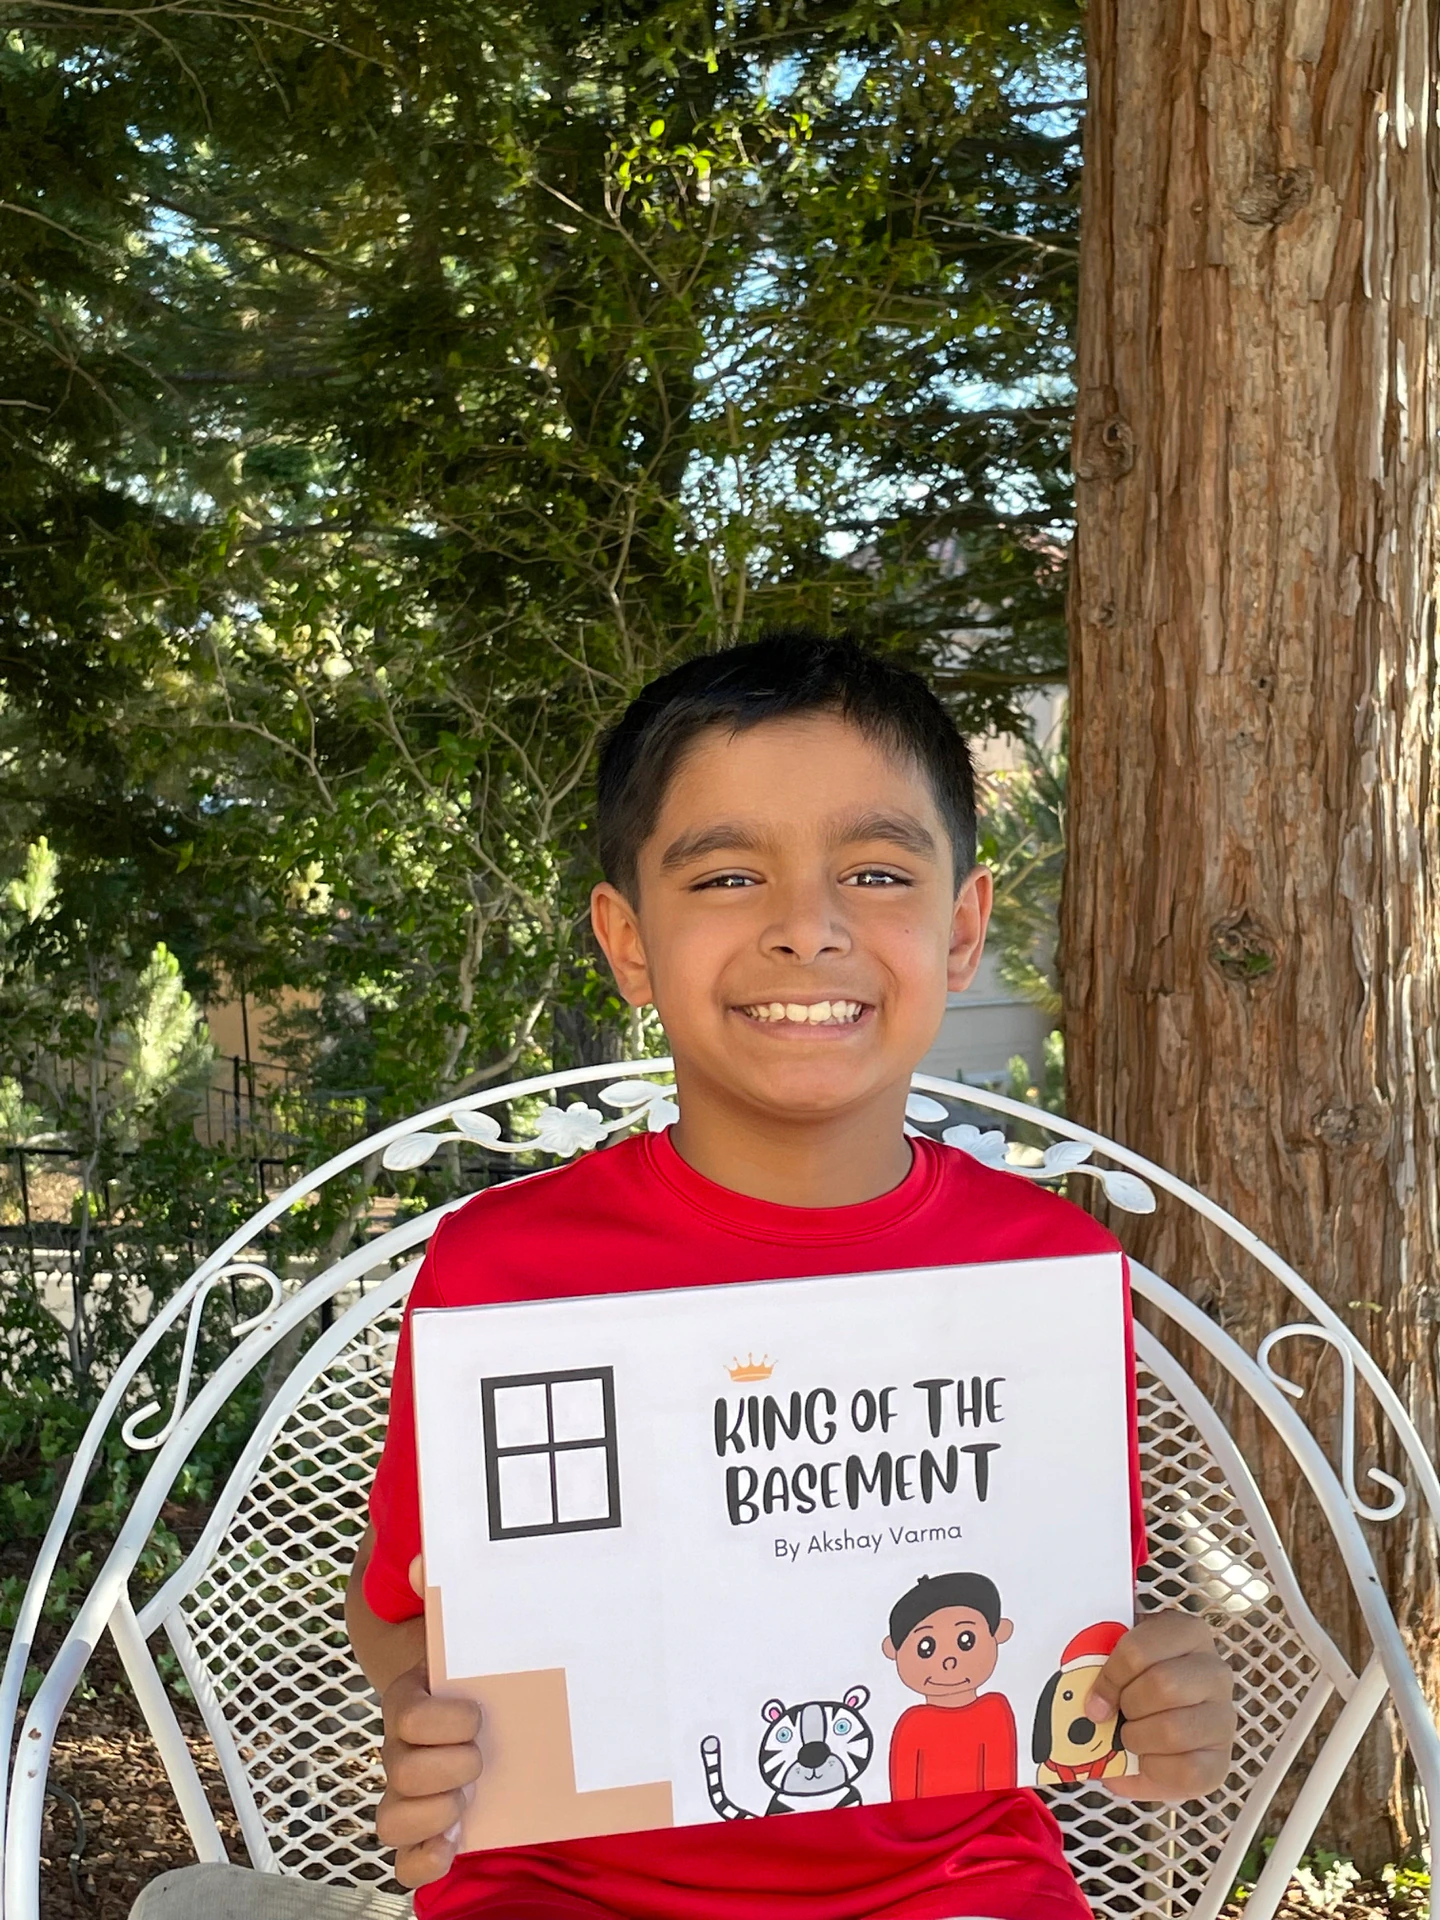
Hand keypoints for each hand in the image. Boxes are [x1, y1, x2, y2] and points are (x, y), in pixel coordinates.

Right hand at [374, 1557, 483, 1886]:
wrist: (466, 1690)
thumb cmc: (467, 1658)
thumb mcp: (459, 1623)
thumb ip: (439, 1590)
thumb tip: (422, 1561)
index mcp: (409, 1699)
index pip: (406, 1717)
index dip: (438, 1722)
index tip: (476, 1715)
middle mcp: (400, 1747)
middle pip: (398, 1773)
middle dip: (446, 1769)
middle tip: (480, 1756)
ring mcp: (409, 1789)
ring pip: (391, 1822)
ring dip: (432, 1817)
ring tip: (467, 1803)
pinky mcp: (426, 1824)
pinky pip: (404, 1860)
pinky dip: (422, 1862)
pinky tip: (450, 1850)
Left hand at [1086, 1611, 1234, 1801]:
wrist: (1157, 1731)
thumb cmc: (1135, 1688)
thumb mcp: (1119, 1663)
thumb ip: (1100, 1661)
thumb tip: (1089, 1695)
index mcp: (1187, 1633)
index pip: (1140, 1648)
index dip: (1111, 1675)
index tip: (1096, 1696)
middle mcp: (1214, 1672)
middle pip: (1161, 1685)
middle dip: (1127, 1707)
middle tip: (1119, 1715)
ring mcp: (1223, 1717)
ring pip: (1173, 1729)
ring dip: (1138, 1739)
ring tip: (1132, 1737)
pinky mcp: (1221, 1762)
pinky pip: (1186, 1771)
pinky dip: (1155, 1770)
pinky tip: (1149, 1760)